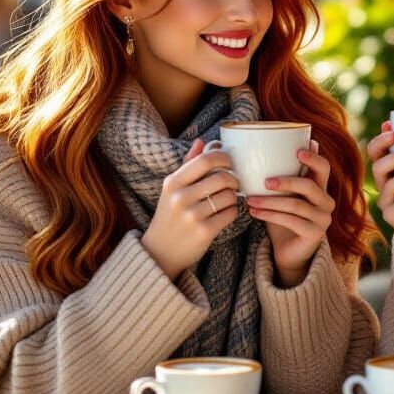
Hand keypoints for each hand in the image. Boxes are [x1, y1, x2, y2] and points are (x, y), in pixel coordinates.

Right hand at [141, 139, 240, 280]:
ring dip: (234, 197)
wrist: (160, 252)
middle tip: (234, 183)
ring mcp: (192, 216)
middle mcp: (180, 197)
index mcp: (173, 182)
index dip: (223, 158)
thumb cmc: (169, 215)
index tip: (228, 162)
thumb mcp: (172, 189)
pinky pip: (230, 214)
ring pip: (229, 196)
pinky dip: (232, 212)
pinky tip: (225, 213)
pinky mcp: (204, 232)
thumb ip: (187, 164)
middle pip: (222, 177)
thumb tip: (202, 141)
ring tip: (227, 200)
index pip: (205, 160)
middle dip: (234, 179)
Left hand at [246, 141, 332, 286]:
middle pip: (309, 185)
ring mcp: (323, 219)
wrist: (288, 252)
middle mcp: (326, 202)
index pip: (324, 168)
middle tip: (265, 181)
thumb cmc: (284, 218)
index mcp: (321, 188)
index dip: (313, 158)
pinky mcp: (315, 234)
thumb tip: (267, 149)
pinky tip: (254, 213)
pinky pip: (291, 221)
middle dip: (286, 181)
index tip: (298, 151)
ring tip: (250, 199)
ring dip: (270, 201)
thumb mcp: (283, 196)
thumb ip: (281, 177)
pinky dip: (270, 215)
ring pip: (296, 205)